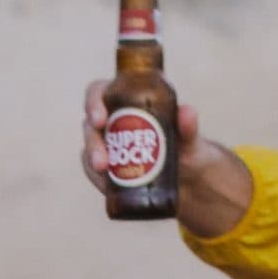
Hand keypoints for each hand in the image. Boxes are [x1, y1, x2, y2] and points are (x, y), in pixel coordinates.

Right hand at [81, 79, 204, 195]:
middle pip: (90, 124)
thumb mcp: (190, 139)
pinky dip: (97, 178)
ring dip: (92, 160)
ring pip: (88, 148)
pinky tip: (106, 186)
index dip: (93, 102)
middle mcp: (111, 120)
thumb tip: (188, 111)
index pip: (99, 92)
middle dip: (92, 141)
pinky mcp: (105, 167)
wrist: (187, 180)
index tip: (100, 119)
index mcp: (126, 100)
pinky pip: (92, 171)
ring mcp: (106, 144)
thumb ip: (188, 126)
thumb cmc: (186, 150)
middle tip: (102, 159)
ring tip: (104, 172)